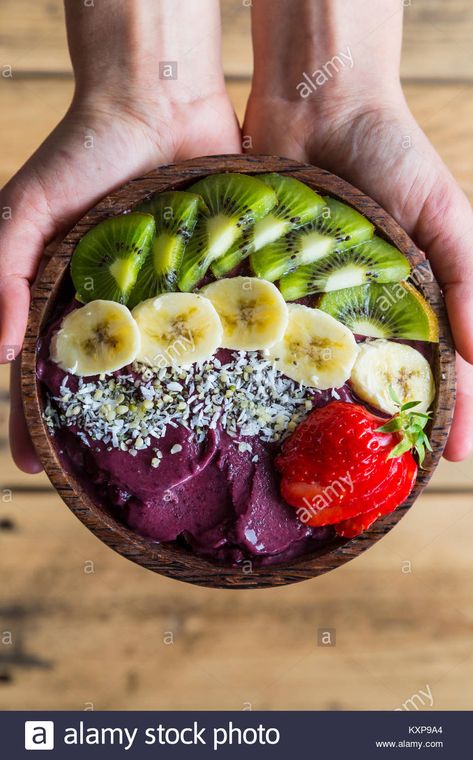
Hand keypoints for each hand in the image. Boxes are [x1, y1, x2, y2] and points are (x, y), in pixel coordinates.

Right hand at [1, 0, 240, 472]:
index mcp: (68, 301)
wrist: (159, 101)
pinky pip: (220, 332)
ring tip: (182, 459)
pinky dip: (227, 366)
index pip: (41, 372)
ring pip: (170, 369)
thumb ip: (0, 268)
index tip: (34, 468)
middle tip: (113, 479)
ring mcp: (169, 302)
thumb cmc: (81, 152)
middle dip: (104, 431)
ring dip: (174, 411)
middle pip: (109, 383)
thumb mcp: (26, 206)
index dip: (31, 419)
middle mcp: (118, 310)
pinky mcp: (215, 285)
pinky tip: (239, 401)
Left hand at [244, 89, 472, 460]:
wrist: (317, 105)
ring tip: (334, 454)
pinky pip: (279, 334)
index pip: (447, 365)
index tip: (455, 458)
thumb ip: (471, 276)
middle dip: (392, 422)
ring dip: (335, 408)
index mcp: (419, 294)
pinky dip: (280, 367)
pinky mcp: (277, 286)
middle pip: (385, 376)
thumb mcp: (443, 210)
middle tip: (389, 471)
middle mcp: (370, 306)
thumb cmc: (391, 153)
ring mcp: (322, 300)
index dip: (457, 411)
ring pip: (330, 368)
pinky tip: (274, 401)